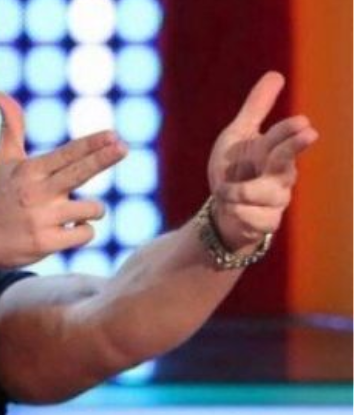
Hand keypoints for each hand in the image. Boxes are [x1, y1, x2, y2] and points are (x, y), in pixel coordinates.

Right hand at [0, 92, 126, 277]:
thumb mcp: (1, 160)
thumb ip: (11, 127)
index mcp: (29, 171)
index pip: (67, 154)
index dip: (92, 144)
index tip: (112, 136)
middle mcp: (36, 193)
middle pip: (79, 172)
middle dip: (104, 158)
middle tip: (123, 147)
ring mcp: (41, 219)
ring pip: (91, 209)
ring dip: (91, 210)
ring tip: (73, 211)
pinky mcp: (46, 244)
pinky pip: (84, 234)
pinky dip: (82, 231)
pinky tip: (67, 230)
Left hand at [207, 71, 318, 251]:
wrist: (224, 209)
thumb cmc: (235, 169)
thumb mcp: (237, 136)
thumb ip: (256, 108)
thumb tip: (276, 74)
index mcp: (272, 151)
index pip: (283, 138)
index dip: (291, 130)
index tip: (303, 122)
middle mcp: (279, 175)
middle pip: (288, 160)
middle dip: (294, 147)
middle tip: (309, 132)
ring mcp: (276, 200)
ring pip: (270, 193)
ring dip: (243, 191)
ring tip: (224, 190)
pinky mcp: (267, 222)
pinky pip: (259, 219)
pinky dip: (242, 213)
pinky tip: (233, 210)